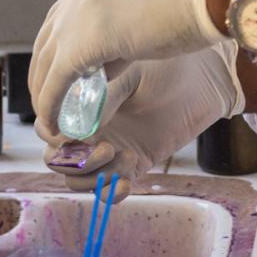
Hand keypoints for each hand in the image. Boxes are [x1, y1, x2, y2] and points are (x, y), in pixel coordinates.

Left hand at [30, 0, 225, 134]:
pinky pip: (57, 80)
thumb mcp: (141, 11)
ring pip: (45, 61)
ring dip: (45, 92)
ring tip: (54, 116)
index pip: (60, 17)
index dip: (56, 49)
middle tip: (51, 98)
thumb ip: (115, 31)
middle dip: (44, 73)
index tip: (59, 73)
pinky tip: (57, 123)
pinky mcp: (83, 42)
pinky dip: (52, 104)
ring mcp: (78, 13)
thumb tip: (98, 64)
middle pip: (46, 39)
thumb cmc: (191, 5)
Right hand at [39, 41, 244, 191]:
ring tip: (121, 156)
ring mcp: (110, 148)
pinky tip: (127, 181)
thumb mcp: (130, 73)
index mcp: (82, 101)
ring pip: (78, 179)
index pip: (50, 126)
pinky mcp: (132, 165)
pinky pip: (108, 190)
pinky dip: (110, 193)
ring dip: (93, 176)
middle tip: (106, 146)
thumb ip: (104, 99)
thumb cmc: (168, 64)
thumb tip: (81, 129)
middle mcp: (91, 127)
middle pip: (58, 159)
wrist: (206, 78)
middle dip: (74, 160)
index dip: (52, 134)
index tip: (70, 135)